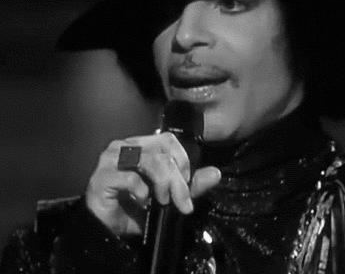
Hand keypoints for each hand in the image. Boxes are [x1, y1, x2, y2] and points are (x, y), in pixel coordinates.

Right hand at [85, 132, 220, 235]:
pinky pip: (130, 178)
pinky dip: (142, 192)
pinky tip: (142, 203)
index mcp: (140, 145)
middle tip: (182, 201)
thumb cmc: (134, 210)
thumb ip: (191, 185)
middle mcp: (125, 146)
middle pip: (162, 151)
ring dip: (164, 183)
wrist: (106, 231)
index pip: (168, 140)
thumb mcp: (169, 198)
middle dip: (178, 178)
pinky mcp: (102, 176)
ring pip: (150, 160)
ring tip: (164, 201)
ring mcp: (112, 159)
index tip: (187, 184)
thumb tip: (216, 174)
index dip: (183, 159)